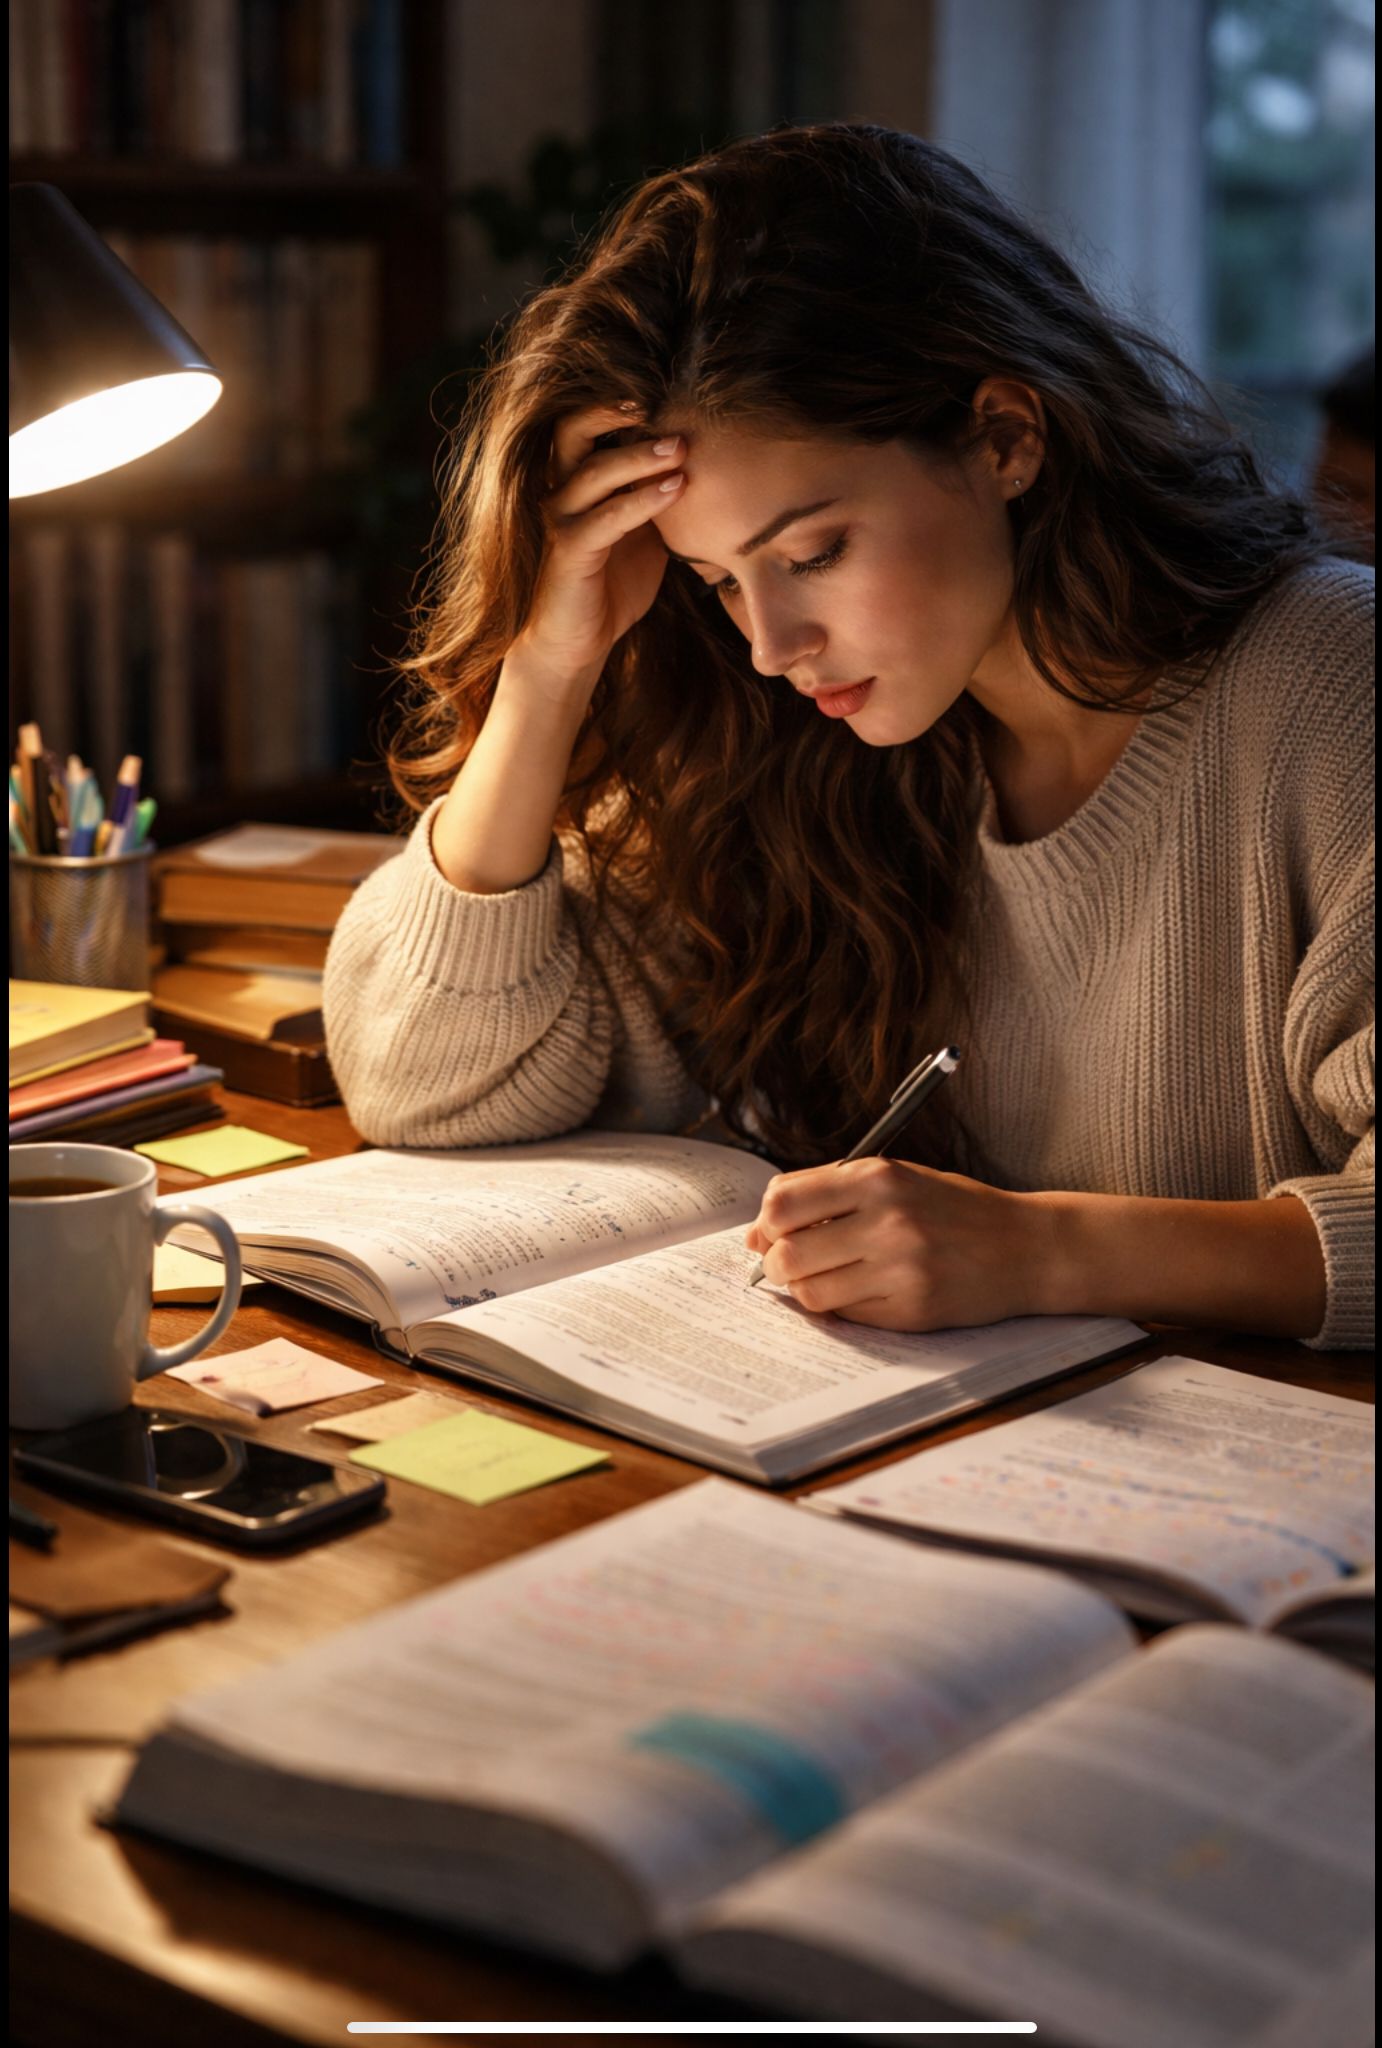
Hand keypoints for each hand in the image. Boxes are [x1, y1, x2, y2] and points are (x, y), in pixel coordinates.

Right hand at [513, 404, 684, 699]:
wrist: (580, 642)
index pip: (589, 426)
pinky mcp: (569, 552)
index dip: (619, 405)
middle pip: (573, 431)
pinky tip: (674, 489)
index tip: (665, 392)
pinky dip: (641, 500)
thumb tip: (711, 467)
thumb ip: (662, 497)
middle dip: (615, 412)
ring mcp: (561, 519)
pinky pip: (605, 518)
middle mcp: (561, 491)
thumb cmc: (613, 584)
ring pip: (593, 472)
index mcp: (577, 480)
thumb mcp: (646, 533)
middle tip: (664, 407)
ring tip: (680, 448)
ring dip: (638, 457)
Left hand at [746, 1157, 1048, 1330]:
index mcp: (879, 1177)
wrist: (1026, 1247)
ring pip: (810, 1290)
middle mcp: (888, 1221)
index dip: (766, 1221)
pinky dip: (840, 1305)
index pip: (783, 1201)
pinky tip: (862, 1289)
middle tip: (789, 1262)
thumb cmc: (954, 1208)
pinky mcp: (912, 1310)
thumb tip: (757, 1232)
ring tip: (827, 1276)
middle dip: (776, 1262)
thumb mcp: (897, 1177)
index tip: (772, 1231)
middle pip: (787, 1252)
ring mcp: (901, 1269)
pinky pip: (845, 1314)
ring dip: (805, 1287)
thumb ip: (828, 1194)